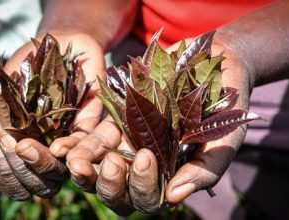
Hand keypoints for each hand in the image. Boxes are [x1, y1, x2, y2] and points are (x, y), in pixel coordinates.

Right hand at [0, 31, 105, 199]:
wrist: (55, 42)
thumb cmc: (26, 69)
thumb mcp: (5, 97)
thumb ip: (0, 136)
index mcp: (29, 148)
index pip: (21, 179)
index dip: (9, 174)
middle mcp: (52, 149)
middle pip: (44, 181)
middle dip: (26, 170)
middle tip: (15, 146)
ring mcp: (72, 138)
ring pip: (64, 168)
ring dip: (45, 163)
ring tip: (27, 148)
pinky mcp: (93, 123)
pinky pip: (87, 143)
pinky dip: (73, 148)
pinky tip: (58, 147)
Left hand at [64, 39, 250, 214]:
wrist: (214, 63)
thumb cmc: (227, 104)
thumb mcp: (225, 137)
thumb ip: (205, 169)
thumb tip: (174, 198)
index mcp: (171, 177)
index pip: (149, 198)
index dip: (142, 187)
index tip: (146, 157)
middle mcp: (146, 166)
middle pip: (117, 193)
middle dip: (109, 185)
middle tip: (110, 164)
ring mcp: (129, 144)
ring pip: (98, 170)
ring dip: (85, 171)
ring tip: (74, 161)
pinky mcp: (116, 121)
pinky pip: (91, 139)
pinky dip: (78, 145)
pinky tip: (61, 147)